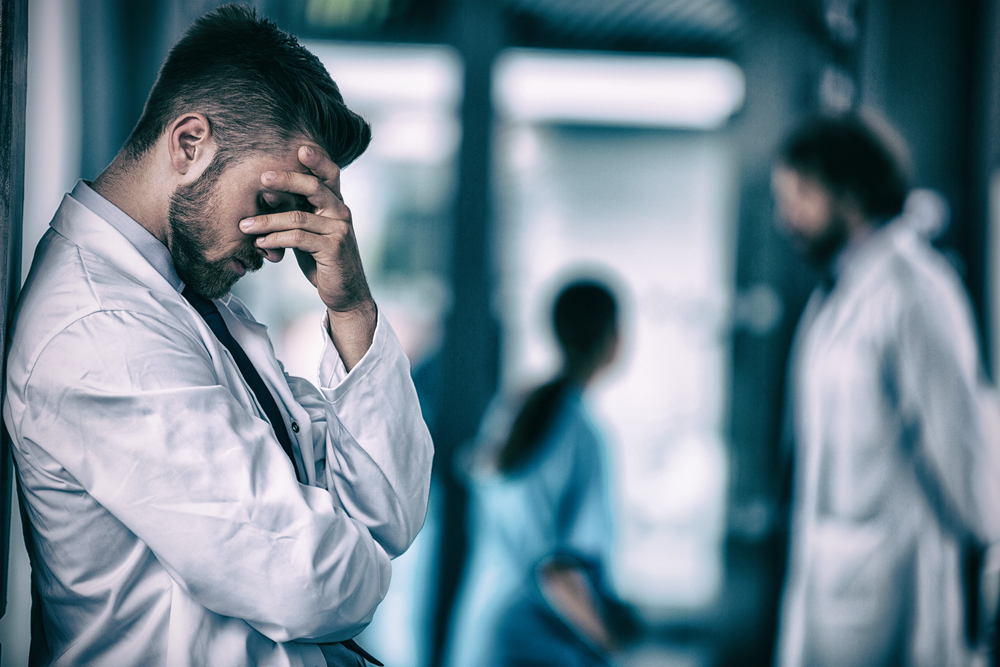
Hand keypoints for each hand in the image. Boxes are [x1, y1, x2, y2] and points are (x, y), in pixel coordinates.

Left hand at [240, 145, 375, 369]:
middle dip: (286, 180)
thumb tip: (266, 191)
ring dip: (267, 220)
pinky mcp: (333, 249)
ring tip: (244, 225)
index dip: (317, 159)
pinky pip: (298, 238)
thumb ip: (294, 212)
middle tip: (261, 178)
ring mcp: (340, 230)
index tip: (299, 148)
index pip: (330, 174)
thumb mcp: (307, 232)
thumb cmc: (322, 259)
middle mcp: (342, 212)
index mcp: (337, 204)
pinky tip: (260, 243)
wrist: (344, 292)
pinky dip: (275, 239)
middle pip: (314, 187)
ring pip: (298, 217)